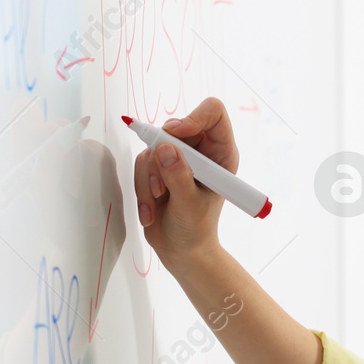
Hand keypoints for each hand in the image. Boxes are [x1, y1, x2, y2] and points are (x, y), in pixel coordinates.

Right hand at [134, 96, 239, 266]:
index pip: (213, 113)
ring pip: (153, 146)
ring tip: (159, 201)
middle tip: (161, 185)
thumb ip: (178, 176)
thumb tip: (165, 149)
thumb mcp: (190, 205)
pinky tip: (152, 209)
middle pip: (175, 126)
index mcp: (221, 154)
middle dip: (162, 155)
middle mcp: (200, 151)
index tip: (176, 133)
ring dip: (150, 177)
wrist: (181, 250)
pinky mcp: (158, 166)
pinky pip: (141, 161)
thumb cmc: (195, 229)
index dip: (193, 117)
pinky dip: (142, 186)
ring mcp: (178, 157)